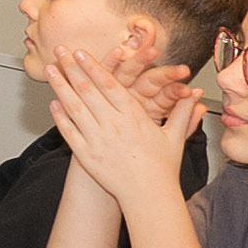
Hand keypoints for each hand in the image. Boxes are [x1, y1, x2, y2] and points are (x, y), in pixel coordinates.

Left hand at [40, 40, 190, 206]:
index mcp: (133, 117)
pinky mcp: (87, 155)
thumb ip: (182, 111)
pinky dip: (60, 117)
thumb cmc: (161, 167)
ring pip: (74, 108)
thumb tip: (197, 93)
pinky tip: (52, 103)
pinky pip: (69, 132)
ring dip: (61, 87)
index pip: (109, 84)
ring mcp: (97, 140)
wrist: (148, 196)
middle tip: (60, 51)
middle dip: (72, 68)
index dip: (93, 66)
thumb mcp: (174, 136)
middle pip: (87, 90)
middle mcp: (113, 125)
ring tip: (50, 70)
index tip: (81, 52)